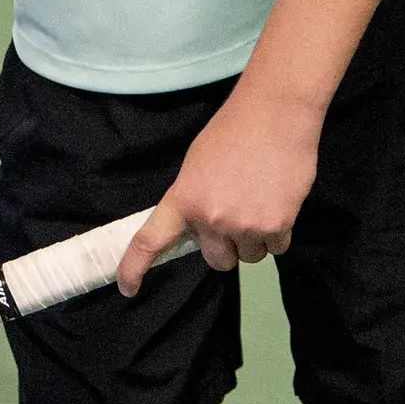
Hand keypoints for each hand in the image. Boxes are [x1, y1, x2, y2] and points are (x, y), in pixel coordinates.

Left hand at [116, 89, 321, 294]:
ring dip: (254, 239)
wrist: (274, 115)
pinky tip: (278, 202)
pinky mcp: (277, 226)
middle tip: (235, 216)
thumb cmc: (232, 132)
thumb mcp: (197, 164)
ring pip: (249, 257)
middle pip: (217, 261)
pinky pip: (276, 248)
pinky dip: (278, 233)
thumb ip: (194, 199)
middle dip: (225, 247)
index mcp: (183, 198)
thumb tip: (198, 228)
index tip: (126, 288)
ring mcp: (244, 225)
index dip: (134, 268)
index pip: (150, 240)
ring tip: (259, 201)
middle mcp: (210, 218)